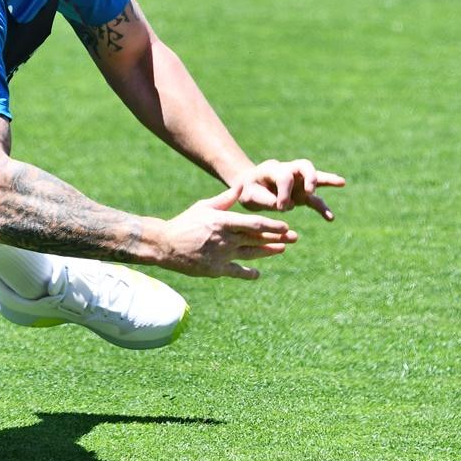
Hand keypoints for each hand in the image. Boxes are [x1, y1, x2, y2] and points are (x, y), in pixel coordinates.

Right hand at [159, 185, 298, 278]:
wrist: (165, 244)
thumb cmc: (185, 222)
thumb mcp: (204, 206)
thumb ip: (225, 199)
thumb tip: (242, 186)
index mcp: (223, 222)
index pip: (254, 225)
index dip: (273, 226)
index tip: (286, 226)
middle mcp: (225, 239)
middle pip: (257, 239)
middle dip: (278, 238)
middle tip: (295, 237)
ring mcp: (221, 256)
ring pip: (251, 254)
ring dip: (268, 251)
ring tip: (283, 248)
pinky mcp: (216, 269)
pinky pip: (236, 271)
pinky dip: (248, 273)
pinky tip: (258, 273)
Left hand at [234, 159, 345, 219]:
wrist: (248, 187)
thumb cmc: (246, 190)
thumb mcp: (247, 194)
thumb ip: (263, 199)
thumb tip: (283, 206)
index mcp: (272, 169)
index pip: (284, 176)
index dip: (285, 192)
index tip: (280, 208)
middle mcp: (288, 171)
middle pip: (304, 166)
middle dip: (310, 177)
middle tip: (310, 190)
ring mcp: (297, 182)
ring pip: (315, 177)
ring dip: (327, 180)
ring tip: (341, 182)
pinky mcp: (302, 194)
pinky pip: (315, 199)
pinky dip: (323, 208)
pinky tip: (330, 218)